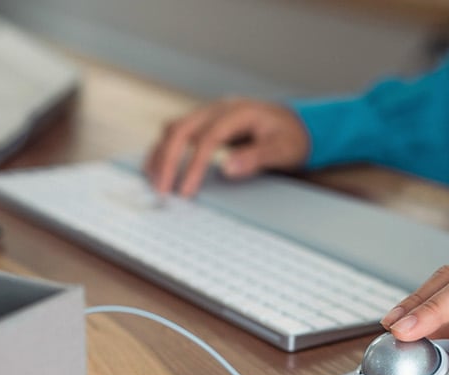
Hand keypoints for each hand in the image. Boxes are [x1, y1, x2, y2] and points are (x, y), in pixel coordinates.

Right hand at [144, 97, 309, 196]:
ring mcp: (209, 113)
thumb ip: (256, 157)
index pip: (208, 138)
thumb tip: (227, 168)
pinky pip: (176, 133)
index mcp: (238, 112)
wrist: (294, 123)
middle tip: (162, 190)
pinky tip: (156, 168)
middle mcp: (218, 108)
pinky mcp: (203, 123)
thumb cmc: (289, 137)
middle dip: (167, 161)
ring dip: (160, 155)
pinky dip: (163, 150)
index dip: (193, 166)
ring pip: (174, 129)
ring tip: (154, 182)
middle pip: (182, 129)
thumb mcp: (282, 149)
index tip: (186, 191)